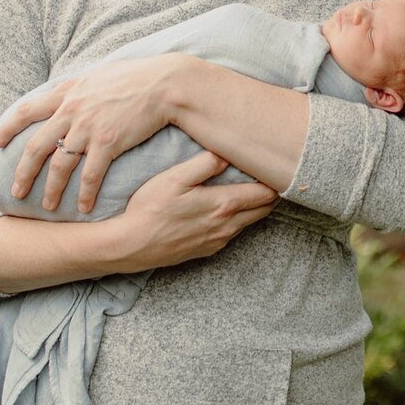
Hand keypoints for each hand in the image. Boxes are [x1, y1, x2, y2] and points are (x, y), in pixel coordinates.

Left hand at [0, 53, 195, 214]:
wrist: (164, 83)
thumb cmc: (136, 77)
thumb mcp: (98, 75)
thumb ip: (79, 87)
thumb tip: (68, 92)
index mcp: (67, 93)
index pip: (26, 111)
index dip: (7, 128)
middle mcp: (71, 110)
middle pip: (36, 147)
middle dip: (23, 173)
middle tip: (16, 192)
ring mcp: (88, 127)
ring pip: (60, 166)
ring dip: (51, 189)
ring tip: (48, 207)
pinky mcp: (108, 142)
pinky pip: (90, 175)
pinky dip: (85, 194)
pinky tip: (83, 208)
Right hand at [107, 147, 278, 269]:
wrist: (130, 245)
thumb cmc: (150, 208)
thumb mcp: (175, 178)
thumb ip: (205, 164)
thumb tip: (227, 153)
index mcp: (224, 205)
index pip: (266, 194)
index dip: (274, 180)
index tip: (273, 167)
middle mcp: (227, 227)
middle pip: (264, 210)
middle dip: (269, 193)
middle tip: (266, 175)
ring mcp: (218, 241)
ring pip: (249, 222)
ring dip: (253, 207)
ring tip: (248, 188)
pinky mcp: (207, 250)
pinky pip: (232, 234)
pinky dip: (237, 220)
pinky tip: (224, 209)